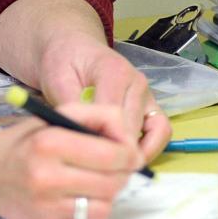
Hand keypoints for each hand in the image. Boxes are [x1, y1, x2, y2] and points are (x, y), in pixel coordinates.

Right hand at [0, 102, 144, 218]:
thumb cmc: (24, 141)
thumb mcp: (52, 117)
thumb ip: (90, 117)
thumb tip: (128, 138)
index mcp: (49, 140)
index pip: (112, 148)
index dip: (128, 147)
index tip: (125, 146)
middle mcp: (48, 173)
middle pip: (115, 176)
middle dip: (124, 168)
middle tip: (118, 162)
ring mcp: (50, 201)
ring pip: (109, 197)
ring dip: (111, 187)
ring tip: (98, 175)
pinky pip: (96, 215)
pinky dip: (98, 205)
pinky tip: (85, 193)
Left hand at [37, 30, 170, 160]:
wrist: (72, 47)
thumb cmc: (62, 61)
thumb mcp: (57, 79)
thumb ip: (70, 107)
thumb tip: (80, 138)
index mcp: (114, 71)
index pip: (116, 116)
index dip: (105, 142)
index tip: (90, 162)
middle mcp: (137, 82)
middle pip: (134, 127)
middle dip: (118, 152)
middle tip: (97, 172)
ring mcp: (147, 93)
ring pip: (156, 132)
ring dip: (140, 153)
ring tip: (116, 170)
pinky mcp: (150, 105)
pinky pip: (160, 131)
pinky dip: (150, 148)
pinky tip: (128, 160)